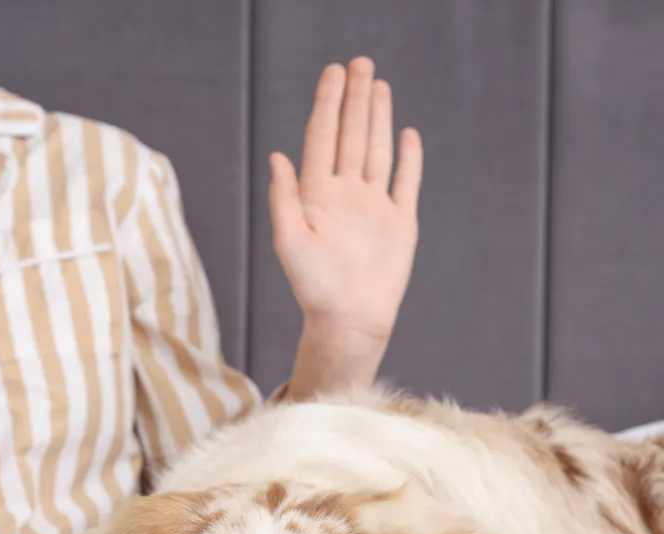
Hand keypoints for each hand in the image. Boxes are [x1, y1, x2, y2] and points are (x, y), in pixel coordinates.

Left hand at [269, 57, 422, 395]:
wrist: (349, 319)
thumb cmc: (313, 287)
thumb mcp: (289, 241)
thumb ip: (284, 198)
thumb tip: (276, 156)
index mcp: (316, 196)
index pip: (322, 138)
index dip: (327, 104)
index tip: (333, 72)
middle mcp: (345, 195)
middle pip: (351, 136)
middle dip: (355, 99)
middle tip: (360, 63)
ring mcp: (374, 206)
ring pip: (377, 151)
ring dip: (378, 118)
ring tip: (379, 85)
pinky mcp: (400, 223)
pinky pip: (406, 182)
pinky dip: (409, 158)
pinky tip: (407, 133)